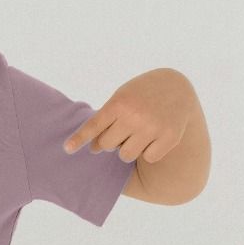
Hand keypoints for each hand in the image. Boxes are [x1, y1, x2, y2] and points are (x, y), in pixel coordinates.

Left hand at [62, 68, 194, 163]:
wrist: (176, 86)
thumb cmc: (140, 95)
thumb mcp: (121, 98)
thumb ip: (106, 120)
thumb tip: (93, 149)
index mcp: (119, 103)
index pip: (94, 126)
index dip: (79, 139)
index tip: (67, 149)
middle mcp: (134, 116)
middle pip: (107, 145)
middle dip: (110, 142)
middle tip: (122, 131)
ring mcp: (152, 127)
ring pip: (125, 155)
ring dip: (127, 149)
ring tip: (136, 135)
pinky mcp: (169, 137)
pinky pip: (148, 158)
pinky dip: (148, 151)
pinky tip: (154, 137)